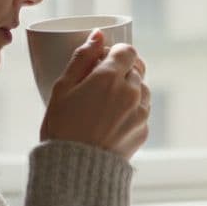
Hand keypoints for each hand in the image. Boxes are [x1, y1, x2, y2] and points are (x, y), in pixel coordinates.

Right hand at [39, 30, 150, 158]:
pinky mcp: (144, 131)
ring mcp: (141, 113)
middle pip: (137, 69)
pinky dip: (131, 111)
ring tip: (105, 105)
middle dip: (122, 70)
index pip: (127, 51)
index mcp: (110, 77)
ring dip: (129, 90)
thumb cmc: (62, 127)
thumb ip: (82, 58)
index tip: (103, 61)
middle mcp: (132, 92)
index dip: (116, 53)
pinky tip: (111, 121)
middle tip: (102, 83)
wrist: (75, 170)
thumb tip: (98, 35)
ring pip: (142, 90)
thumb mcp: (63, 88)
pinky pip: (142, 112)